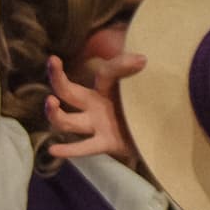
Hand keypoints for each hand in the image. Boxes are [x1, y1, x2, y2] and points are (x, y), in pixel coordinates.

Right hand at [39, 45, 142, 165]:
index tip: (140, 61)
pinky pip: (86, 147)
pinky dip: (70, 150)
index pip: (106, 73)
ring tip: (51, 102)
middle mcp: (96, 104)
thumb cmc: (147, 104)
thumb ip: (136, 72)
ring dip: (56, 114)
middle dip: (57, 77)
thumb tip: (142, 59)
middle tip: (53, 61)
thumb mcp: (145, 86)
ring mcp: (98, 124)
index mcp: (107, 87)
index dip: (120, 65)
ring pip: (68, 122)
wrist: (157, 132)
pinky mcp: (107, 143)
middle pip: (69, 92)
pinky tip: (54, 150)